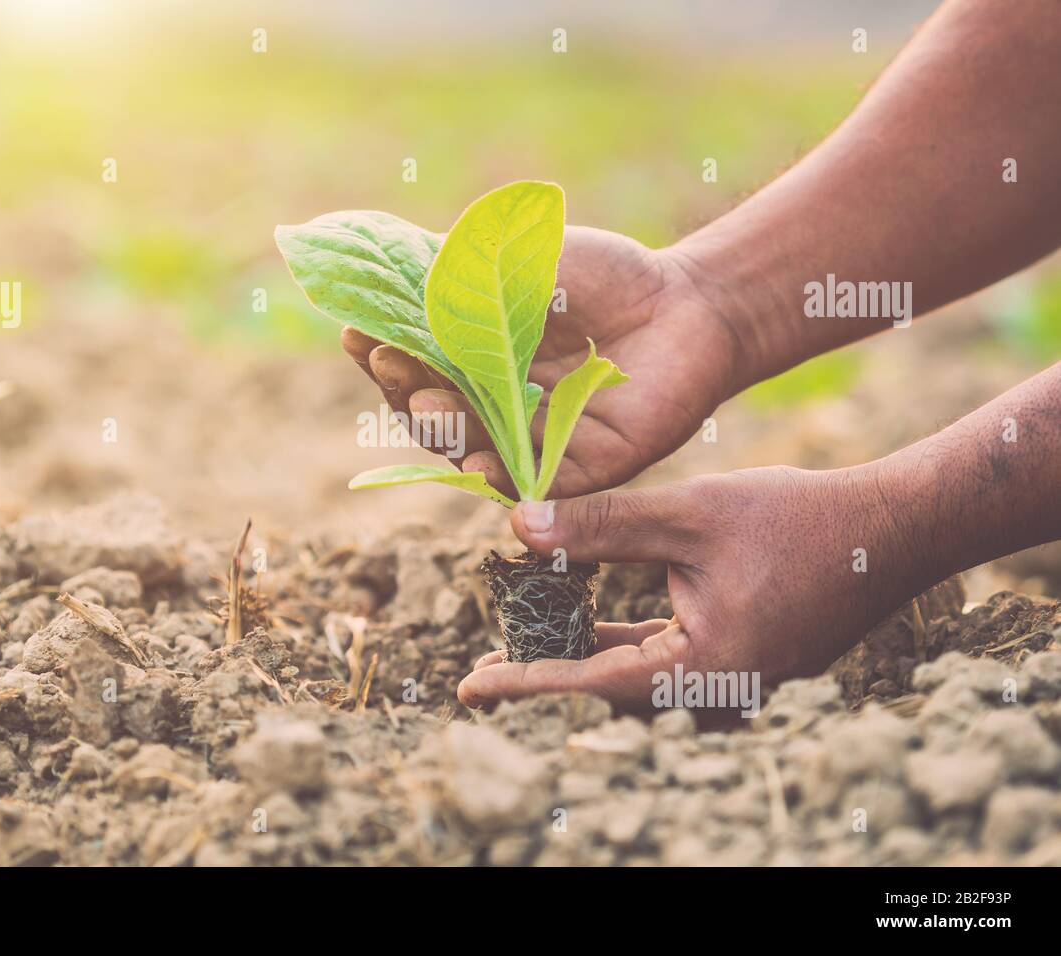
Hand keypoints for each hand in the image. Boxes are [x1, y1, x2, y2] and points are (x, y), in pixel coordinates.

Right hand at [342, 227, 747, 498]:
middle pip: (429, 414)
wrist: (687, 302)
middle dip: (400, 387)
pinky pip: (527, 485)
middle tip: (385, 357)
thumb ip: (450, 274)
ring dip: (440, 428)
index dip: (379, 354)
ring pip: (468, 450)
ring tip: (425, 394)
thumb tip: (374, 268)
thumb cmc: (601, 277)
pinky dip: (497, 477)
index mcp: (472, 363)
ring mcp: (531, 443)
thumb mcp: (512, 263)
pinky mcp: (576, 473)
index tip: (353, 329)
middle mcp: (493, 409)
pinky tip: (474, 461)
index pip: (409, 368)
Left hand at [457, 464, 925, 711]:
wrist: (889, 530)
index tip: (470, 691)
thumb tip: (519, 523)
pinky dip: (622, 643)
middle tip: (480, 673)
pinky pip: (665, 660)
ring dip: (579, 660)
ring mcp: (733, 679)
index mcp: (706, 667)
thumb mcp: (688, 512)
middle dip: (545, 677)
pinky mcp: (740, 658)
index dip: (526, 683)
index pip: (593, 682)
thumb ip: (602, 523)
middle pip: (609, 690)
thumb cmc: (795, 518)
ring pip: (635, 677)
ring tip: (515, 654)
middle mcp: (719, 689)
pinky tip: (582, 626)